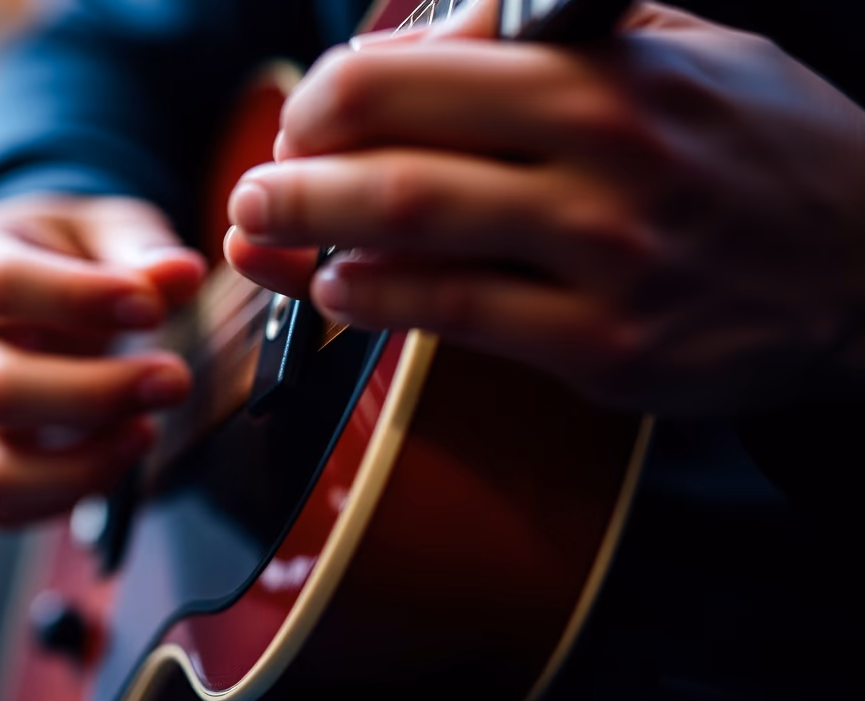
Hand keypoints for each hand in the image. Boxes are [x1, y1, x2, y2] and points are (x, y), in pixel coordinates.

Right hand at [0, 194, 204, 526]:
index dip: (81, 300)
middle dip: (97, 394)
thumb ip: (138, 248)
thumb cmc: (63, 254)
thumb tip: (181, 273)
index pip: (0, 286)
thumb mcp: (99, 229)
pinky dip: (70, 495)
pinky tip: (121, 454)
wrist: (21, 292)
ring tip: (147, 430)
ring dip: (85, 463)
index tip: (154, 307)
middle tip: (174, 379)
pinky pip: (5, 507)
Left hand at [226, 1, 864, 415]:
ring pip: (412, 240)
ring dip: (312, 237)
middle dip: (294, 177)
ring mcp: (607, 262)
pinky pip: (459, 320)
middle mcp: (606, 162)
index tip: (305, 115)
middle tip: (253, 189)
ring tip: (266, 237)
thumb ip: (547, 41)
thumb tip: (421, 46)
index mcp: (607, 73)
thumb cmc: (759, 150)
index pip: (412, 74)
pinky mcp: (608, 347)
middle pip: (393, 162)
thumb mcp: (677, 51)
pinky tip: (341, 290)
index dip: (328, 98)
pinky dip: (379, 302)